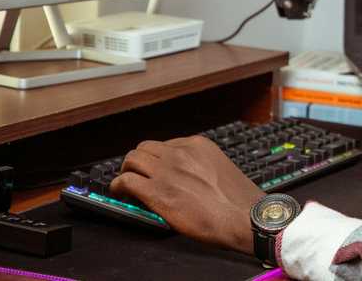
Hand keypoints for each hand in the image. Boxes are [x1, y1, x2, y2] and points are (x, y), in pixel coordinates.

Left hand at [110, 135, 264, 253]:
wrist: (243, 218)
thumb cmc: (238, 201)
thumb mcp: (220, 170)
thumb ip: (200, 167)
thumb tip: (186, 178)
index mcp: (198, 146)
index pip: (166, 144)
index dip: (157, 159)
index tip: (155, 169)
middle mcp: (180, 153)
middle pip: (145, 148)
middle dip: (138, 161)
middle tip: (137, 174)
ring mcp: (167, 171)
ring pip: (132, 159)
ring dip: (127, 170)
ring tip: (125, 182)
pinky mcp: (157, 192)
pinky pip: (126, 180)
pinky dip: (118, 185)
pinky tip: (119, 192)